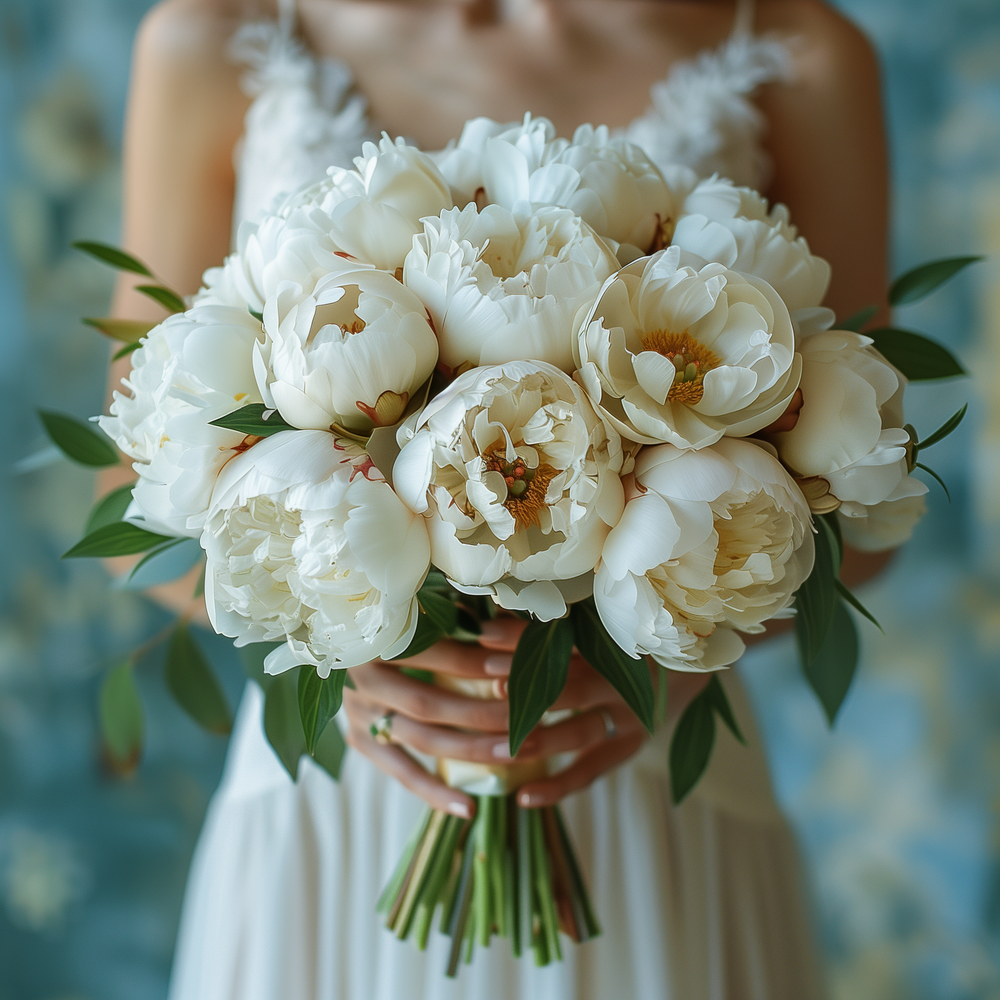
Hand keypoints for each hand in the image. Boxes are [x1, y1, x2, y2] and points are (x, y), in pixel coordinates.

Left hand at [476, 616, 650, 807]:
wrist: (692, 663)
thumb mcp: (609, 614)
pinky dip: (558, 786)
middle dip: (527, 688)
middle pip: (572, 687)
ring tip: (499, 747)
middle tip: (490, 687)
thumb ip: (563, 613)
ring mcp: (630, 719)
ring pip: (578, 732)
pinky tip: (522, 797)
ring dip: (537, 738)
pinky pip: (591, 771)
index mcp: (618, 640)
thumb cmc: (635, 630)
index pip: (565, 639)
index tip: (484, 636)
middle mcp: (626, 682)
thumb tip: (499, 599)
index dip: (524, 637)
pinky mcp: (629, 746)